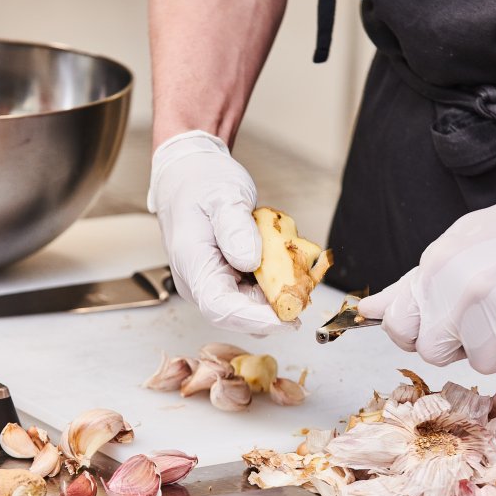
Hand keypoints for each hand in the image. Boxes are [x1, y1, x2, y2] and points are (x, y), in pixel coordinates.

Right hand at [147, 130, 296, 334]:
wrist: (189, 177)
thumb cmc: (201, 183)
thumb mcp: (223, 195)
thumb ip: (235, 227)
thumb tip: (249, 260)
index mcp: (193, 264)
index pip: (220, 308)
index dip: (255, 318)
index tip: (289, 318)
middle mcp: (199, 282)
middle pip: (239, 315)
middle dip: (275, 307)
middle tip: (306, 285)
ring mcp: (212, 283)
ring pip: (249, 308)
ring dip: (278, 295)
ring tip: (295, 265)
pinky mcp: (226, 281)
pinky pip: (253, 295)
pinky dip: (274, 284)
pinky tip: (284, 262)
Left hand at [358, 164, 495, 372]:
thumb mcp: (450, 250)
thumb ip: (408, 287)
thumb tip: (365, 312)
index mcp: (436, 270)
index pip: (401, 331)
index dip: (418, 332)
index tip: (438, 324)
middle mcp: (465, 292)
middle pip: (436, 354)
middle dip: (455, 342)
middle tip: (482, 313)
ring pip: (482, 363)